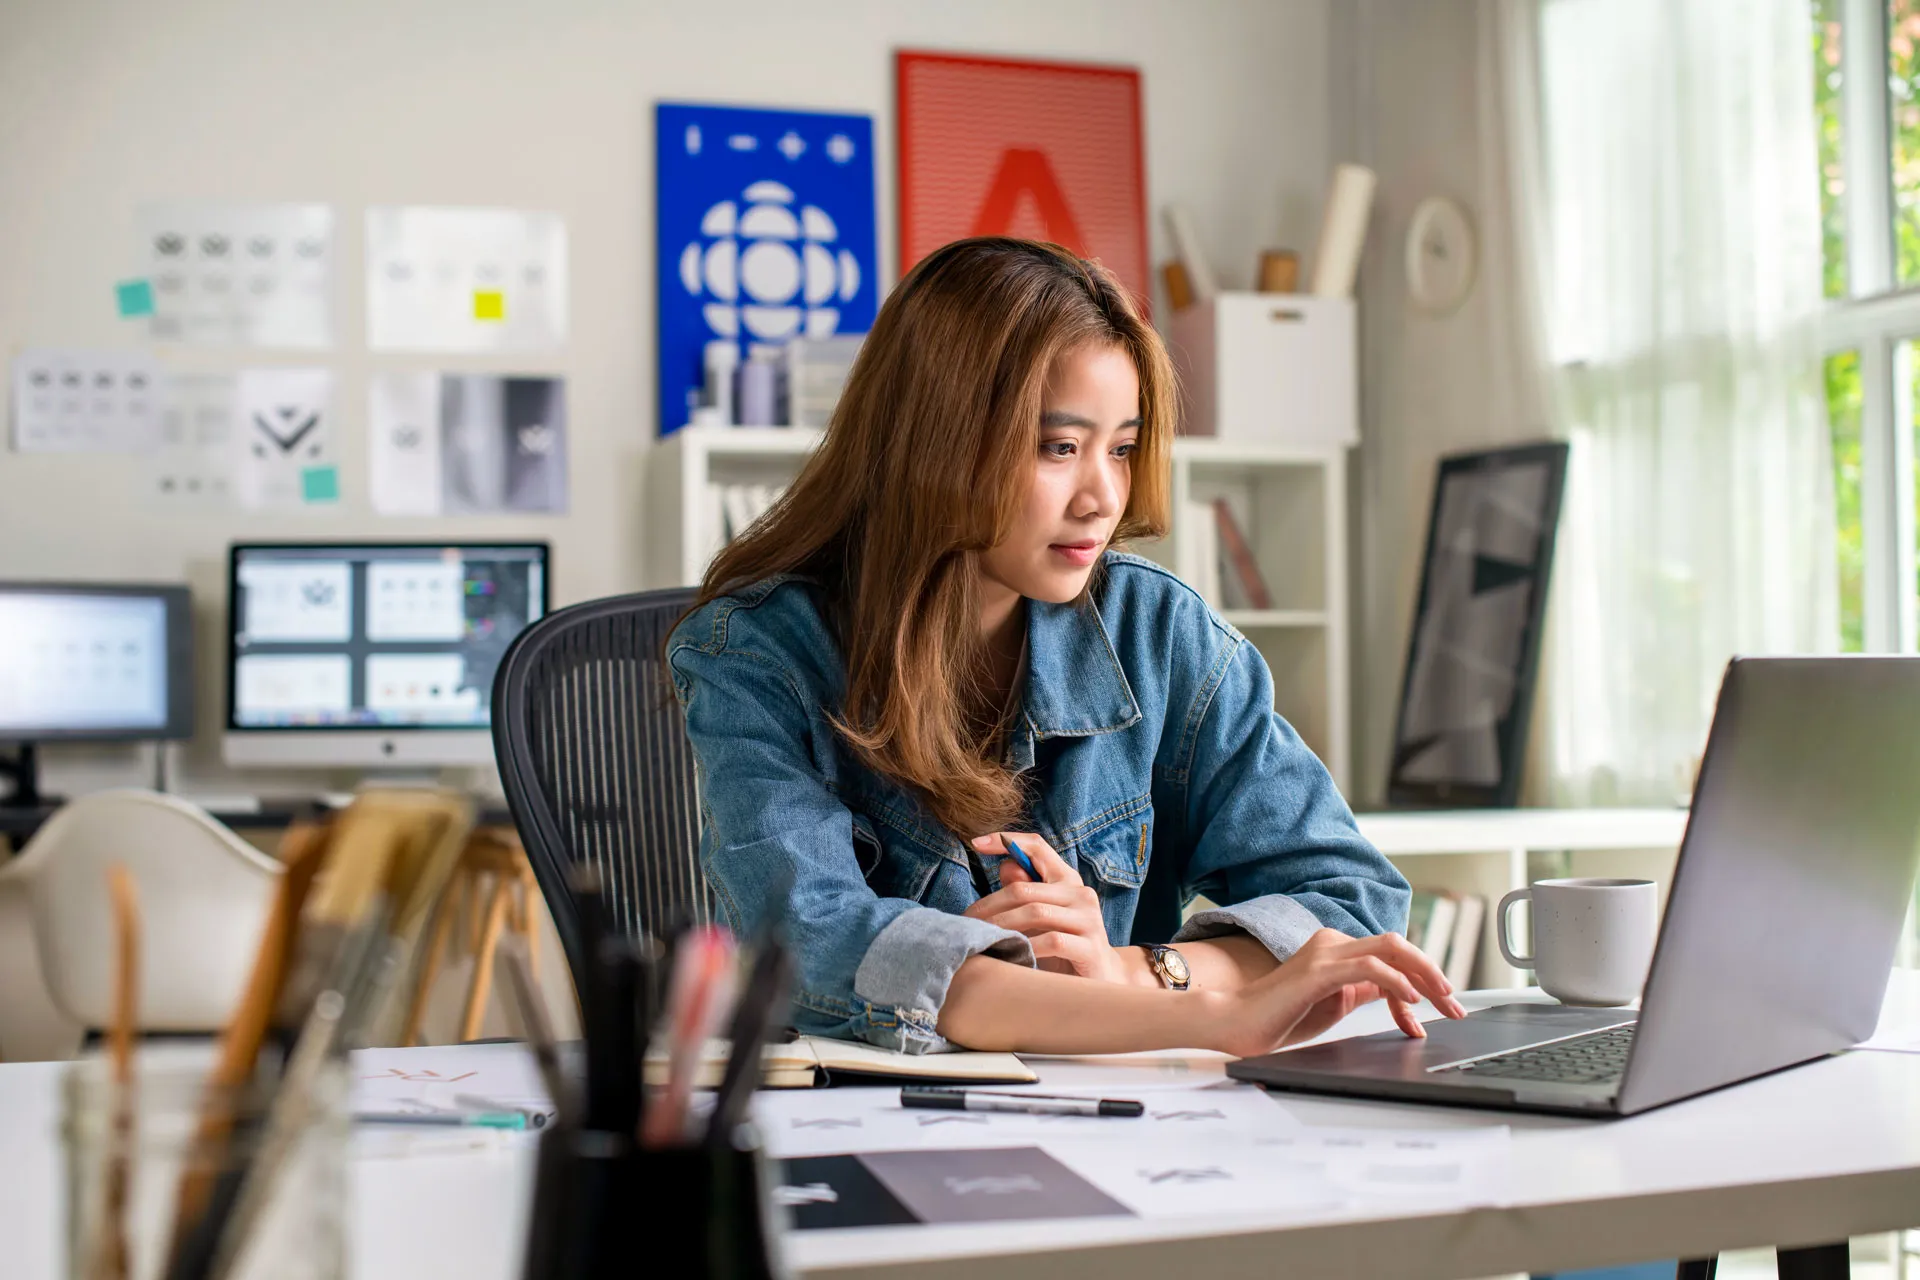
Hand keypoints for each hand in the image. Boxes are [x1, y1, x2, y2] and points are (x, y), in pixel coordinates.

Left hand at [963, 832, 1135, 983]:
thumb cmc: (1064, 948)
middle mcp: (1080, 894)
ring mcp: (1089, 919)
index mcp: (1067, 880)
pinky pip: (1052, 941)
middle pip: (1024, 888)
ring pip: (1035, 912)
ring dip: (1002, 926)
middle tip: (967, 922)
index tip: (976, 843)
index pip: (1037, 846)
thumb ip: (1026, 891)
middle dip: (989, 905)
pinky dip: (1027, 947)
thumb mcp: (1041, 918)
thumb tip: (1006, 866)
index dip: (1006, 840)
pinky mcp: (1091, 946)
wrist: (1102, 981)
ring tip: (982, 939)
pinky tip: (1012, 955)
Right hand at [1206, 929, 1467, 1058]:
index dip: (1421, 983)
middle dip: (1433, 974)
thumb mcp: (1334, 1004)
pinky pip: (1369, 967)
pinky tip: (1411, 1001)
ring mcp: (1326, 952)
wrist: (1235, 1023)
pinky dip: (1396, 981)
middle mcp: (1333, 943)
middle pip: (1399, 946)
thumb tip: (1394, 991)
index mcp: (1336, 951)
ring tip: (1444, 1001)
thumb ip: (1361, 991)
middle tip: (1456, 1006)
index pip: (1392, 957)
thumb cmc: (1278, 1018)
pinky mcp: (1319, 970)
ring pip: (1391, 948)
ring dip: (1425, 975)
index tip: (1438, 1013)